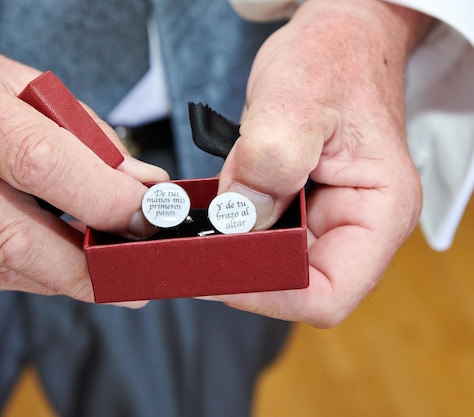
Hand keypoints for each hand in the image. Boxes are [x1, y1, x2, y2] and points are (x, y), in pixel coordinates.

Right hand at [0, 5, 167, 299]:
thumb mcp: (16, 81)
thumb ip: (82, 135)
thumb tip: (138, 185)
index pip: (39, 162)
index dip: (103, 199)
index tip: (145, 217)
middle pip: (16, 237)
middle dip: (87, 268)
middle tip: (130, 275)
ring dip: (59, 275)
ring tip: (94, 265)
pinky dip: (24, 272)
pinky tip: (44, 257)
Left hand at [215, 0, 431, 326]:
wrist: (334, 40)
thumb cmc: (330, 59)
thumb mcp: (296, 99)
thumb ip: (270, 161)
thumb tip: (238, 220)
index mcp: (379, 212)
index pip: (328, 293)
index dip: (269, 292)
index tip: (217, 268)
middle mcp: (356, 226)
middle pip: (294, 285)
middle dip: (242, 264)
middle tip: (195, 241)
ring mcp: (326, 219)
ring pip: (271, 262)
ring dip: (235, 240)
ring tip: (215, 200)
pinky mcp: (299, 208)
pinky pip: (261, 234)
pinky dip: (233, 222)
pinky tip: (220, 195)